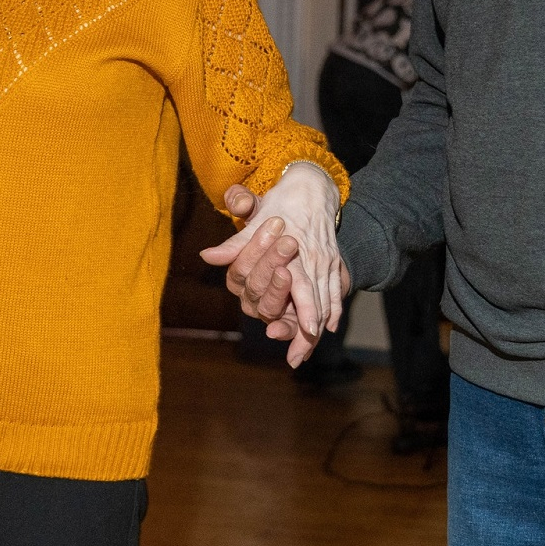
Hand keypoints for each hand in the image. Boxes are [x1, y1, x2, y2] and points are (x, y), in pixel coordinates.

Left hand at [199, 164, 347, 367]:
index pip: (304, 289)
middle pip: (318, 303)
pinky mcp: (333, 263)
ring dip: (319, 327)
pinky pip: (337, 291)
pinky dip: (334, 310)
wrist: (312, 188)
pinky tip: (329, 327)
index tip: (302, 335)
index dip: (305, 314)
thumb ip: (235, 243)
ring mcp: (327, 263)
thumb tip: (207, 256)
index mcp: (297, 254)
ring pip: (328, 301)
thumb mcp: (256, 219)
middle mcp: (315, 262)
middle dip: (309, 332)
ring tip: (306, 351)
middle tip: (298, 357)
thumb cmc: (279, 205)